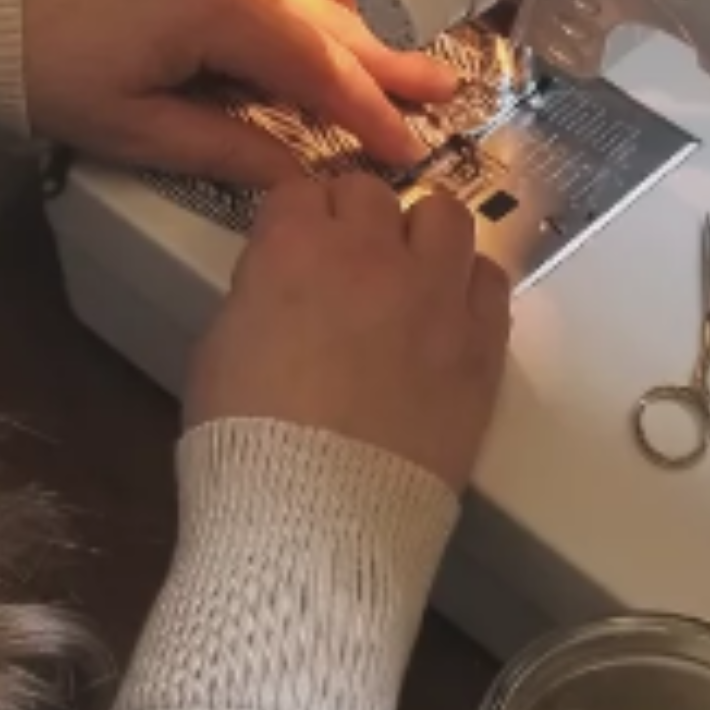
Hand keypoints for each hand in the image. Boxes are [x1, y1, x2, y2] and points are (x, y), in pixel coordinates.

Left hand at [19, 0, 455, 187]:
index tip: (415, 153)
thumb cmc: (44, 66)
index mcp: (230, 10)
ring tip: (409, 60)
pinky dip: (309, 9)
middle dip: (390, 61)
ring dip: (357, 32)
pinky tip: (329, 26)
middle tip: (451, 88)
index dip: (370, 118)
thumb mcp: (133, 126)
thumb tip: (300, 180)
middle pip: (331, 24)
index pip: (322, 74)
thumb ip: (226, 148)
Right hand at [186, 173, 511, 488]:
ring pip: (445, 216)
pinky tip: (449, 308)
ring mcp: (435, 297)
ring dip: (420, 232)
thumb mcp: (218, 349)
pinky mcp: (482, 345)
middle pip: (371, 193)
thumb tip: (278, 286)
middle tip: (344, 258)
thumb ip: (256, 293)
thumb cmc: (249, 446)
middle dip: (353, 217)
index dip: (293, 218)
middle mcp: (372, 256)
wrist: (316, 519)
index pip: (299, 191)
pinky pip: (491, 280)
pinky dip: (468, 283)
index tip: (293, 240)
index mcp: (294, 249)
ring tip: (408, 266)